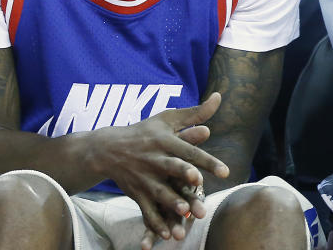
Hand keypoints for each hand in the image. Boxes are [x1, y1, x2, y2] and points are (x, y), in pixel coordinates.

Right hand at [96, 93, 229, 247]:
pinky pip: (146, 210)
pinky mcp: (136, 193)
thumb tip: (218, 97)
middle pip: (172, 167)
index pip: (189, 151)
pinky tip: (166, 235)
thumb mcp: (168, 119)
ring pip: (160, 192)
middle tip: (198, 183)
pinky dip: (156, 223)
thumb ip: (196, 113)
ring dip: (171, 203)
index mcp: (165, 141)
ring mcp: (145, 178)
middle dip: (184, 175)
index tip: (225, 171)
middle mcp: (155, 159)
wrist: (108, 149)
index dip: (207, 161)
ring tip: (185, 213)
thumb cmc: (146, 131)